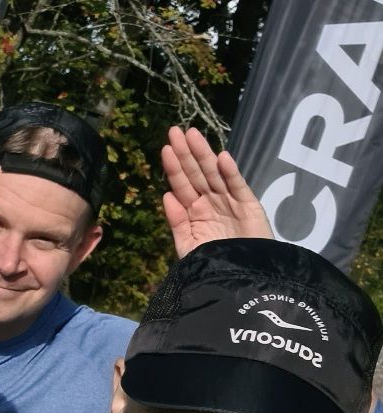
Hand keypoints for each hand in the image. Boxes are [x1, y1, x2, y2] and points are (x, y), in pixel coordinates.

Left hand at [161, 127, 272, 257]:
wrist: (243, 279)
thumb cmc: (215, 265)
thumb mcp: (189, 246)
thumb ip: (177, 223)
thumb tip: (166, 195)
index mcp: (194, 212)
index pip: (182, 186)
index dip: (174, 167)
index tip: (165, 148)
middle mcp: (211, 202)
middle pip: (196, 174)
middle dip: (186, 153)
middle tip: (174, 131)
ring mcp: (230, 202)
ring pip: (214, 174)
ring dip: (204, 155)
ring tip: (193, 135)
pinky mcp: (249, 206)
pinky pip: (238, 187)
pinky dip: (230, 173)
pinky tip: (221, 158)